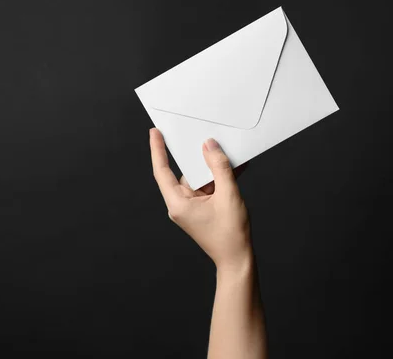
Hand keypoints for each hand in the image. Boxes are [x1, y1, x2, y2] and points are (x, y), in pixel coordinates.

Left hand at [149, 128, 251, 270]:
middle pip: (185, 173)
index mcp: (178, 204)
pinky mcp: (201, 209)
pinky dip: (219, 179)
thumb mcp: (228, 195)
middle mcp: (180, 205)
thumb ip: (219, 167)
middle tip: (205, 137)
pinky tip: (233, 169)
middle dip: (196, 157)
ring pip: (199, 179)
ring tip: (228, 155)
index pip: (162, 172)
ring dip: (213, 168)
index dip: (158, 150)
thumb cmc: (231, 233)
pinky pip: (208, 187)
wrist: (237, 259)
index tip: (155, 133)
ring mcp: (191, 208)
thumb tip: (209, 145)